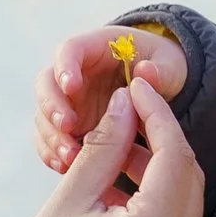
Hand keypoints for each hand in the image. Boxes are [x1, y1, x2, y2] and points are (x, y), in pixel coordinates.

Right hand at [0, 77, 201, 216]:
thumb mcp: (69, 199)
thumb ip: (105, 147)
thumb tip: (125, 102)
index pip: (175, 156)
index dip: (157, 113)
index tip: (136, 84)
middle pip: (189, 177)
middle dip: (162, 138)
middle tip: (128, 110)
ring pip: (186, 201)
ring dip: (159, 168)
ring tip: (117, 146)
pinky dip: (158, 199)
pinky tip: (122, 184)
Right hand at [36, 25, 188, 176]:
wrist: (160, 88)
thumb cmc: (163, 69)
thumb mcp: (170, 65)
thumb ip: (161, 70)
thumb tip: (145, 72)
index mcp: (96, 49)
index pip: (70, 50)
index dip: (66, 66)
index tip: (72, 86)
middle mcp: (75, 74)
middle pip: (47, 84)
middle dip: (52, 105)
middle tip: (67, 125)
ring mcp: (70, 102)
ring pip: (46, 116)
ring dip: (53, 136)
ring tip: (70, 157)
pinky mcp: (71, 128)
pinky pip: (52, 140)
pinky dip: (55, 154)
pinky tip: (66, 167)